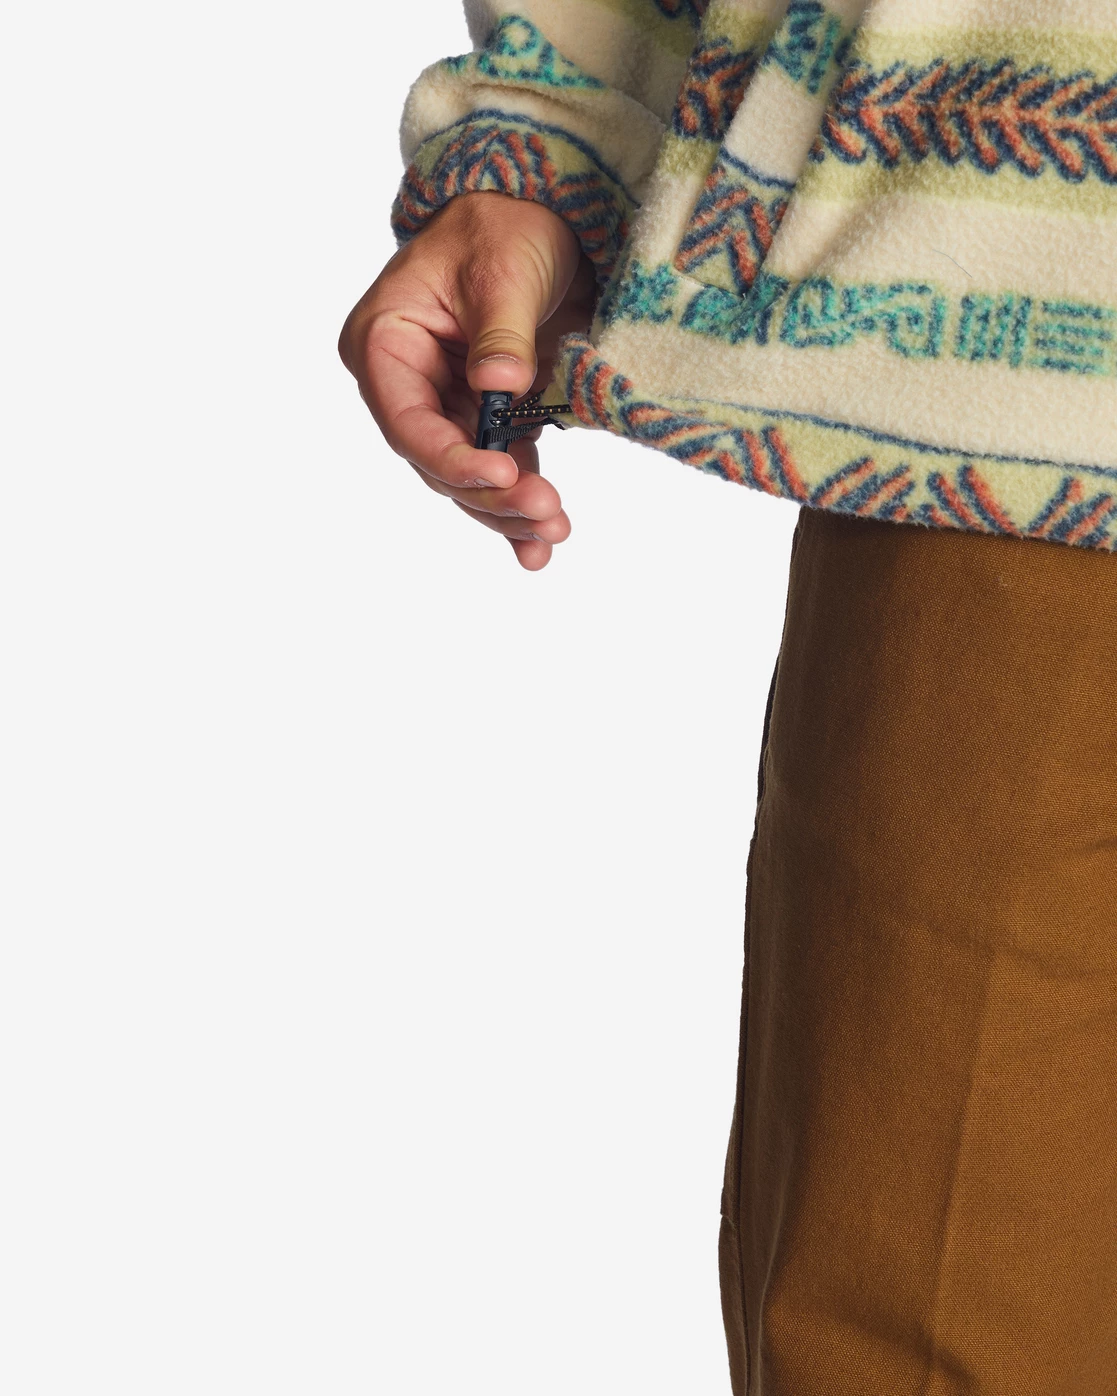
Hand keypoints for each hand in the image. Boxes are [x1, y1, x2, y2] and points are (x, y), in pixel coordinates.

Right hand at [338, 192, 595, 569]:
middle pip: (438, 460)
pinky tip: (541, 543)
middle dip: (491, 492)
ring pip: (467, 475)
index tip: (502, 473)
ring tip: (553, 534)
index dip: (450, 456)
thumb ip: (500, 334)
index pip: (406, 420)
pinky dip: (519, 501)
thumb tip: (500, 388)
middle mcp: (407, 384)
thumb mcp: (503, 268)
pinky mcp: (486, 417)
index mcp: (384, 343)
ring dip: (508, 509)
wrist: (538, 212)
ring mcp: (446, 404)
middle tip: (547, 512)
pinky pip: (498, 467)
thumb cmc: (505, 225)